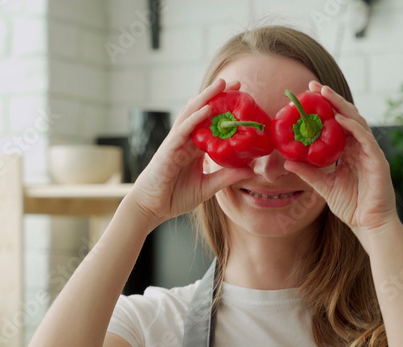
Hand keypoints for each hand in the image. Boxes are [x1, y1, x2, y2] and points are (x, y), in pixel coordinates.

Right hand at [127, 78, 255, 229]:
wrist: (152, 208)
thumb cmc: (175, 197)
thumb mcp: (208, 187)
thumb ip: (227, 177)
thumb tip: (250, 170)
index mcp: (194, 147)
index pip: (211, 123)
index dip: (224, 110)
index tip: (242, 98)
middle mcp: (185, 140)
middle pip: (201, 112)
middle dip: (217, 96)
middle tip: (236, 83)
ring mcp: (176, 142)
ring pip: (191, 114)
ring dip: (206, 98)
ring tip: (221, 84)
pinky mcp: (169, 150)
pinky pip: (183, 130)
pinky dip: (194, 118)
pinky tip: (206, 109)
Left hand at [281, 81, 401, 242]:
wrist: (369, 225)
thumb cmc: (351, 207)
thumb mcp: (324, 186)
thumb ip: (308, 172)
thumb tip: (286, 160)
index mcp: (351, 152)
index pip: (337, 125)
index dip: (325, 109)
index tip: (308, 96)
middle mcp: (362, 148)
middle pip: (347, 117)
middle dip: (332, 100)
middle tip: (313, 87)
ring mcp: (371, 153)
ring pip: (357, 122)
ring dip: (341, 106)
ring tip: (325, 94)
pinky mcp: (378, 161)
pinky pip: (365, 139)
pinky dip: (353, 128)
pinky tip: (339, 119)